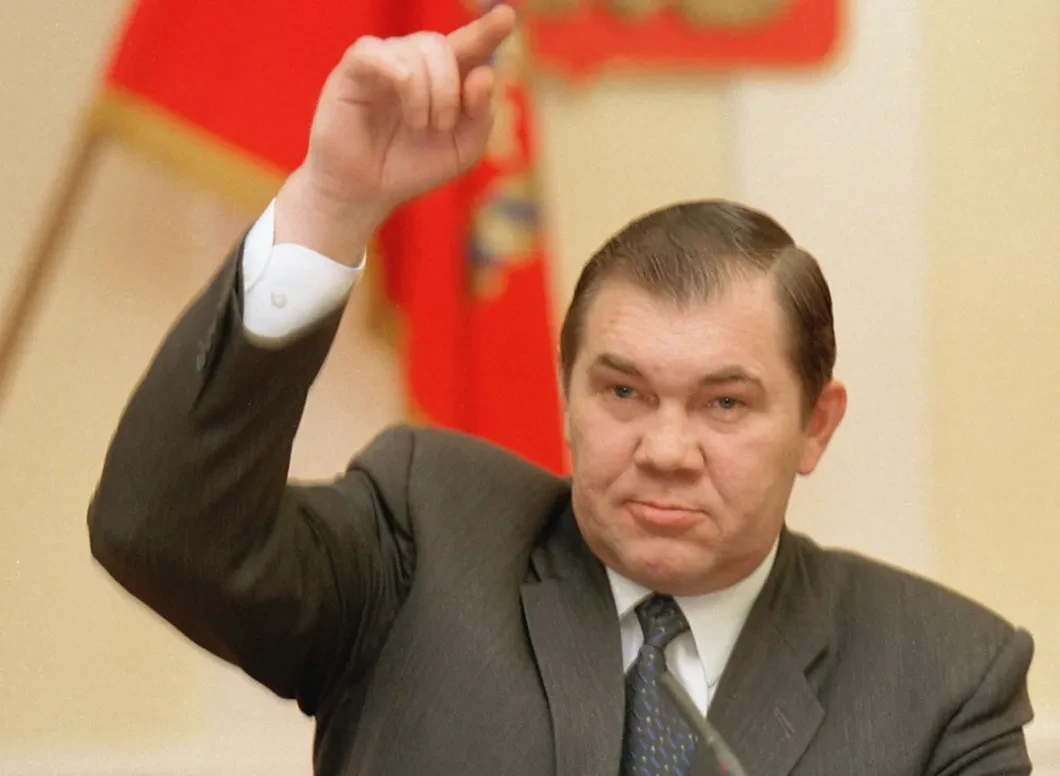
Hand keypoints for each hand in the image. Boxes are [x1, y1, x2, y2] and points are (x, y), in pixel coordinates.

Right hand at [274, 5, 516, 263]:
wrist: (366, 191)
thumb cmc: (413, 167)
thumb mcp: (462, 150)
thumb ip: (482, 116)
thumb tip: (484, 74)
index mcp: (445, 78)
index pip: (469, 44)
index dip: (487, 30)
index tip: (506, 16)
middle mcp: (415, 64)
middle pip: (442, 46)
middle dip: (450, 88)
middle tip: (442, 126)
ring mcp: (384, 64)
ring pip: (414, 49)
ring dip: (425, 92)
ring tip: (418, 126)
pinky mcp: (352, 71)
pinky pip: (372, 51)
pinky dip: (394, 68)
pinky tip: (402, 86)